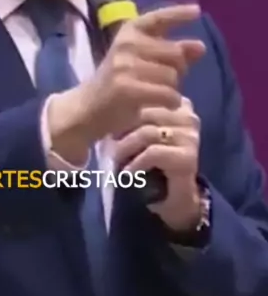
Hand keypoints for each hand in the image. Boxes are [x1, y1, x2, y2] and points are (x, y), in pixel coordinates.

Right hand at [48, 4, 205, 162]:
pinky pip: (168, 94)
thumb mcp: (141, 61)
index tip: (197, 11)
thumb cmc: (119, 82)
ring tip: (157, 94)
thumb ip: (170, 52)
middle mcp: (127, 44)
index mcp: (129, 32)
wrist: (88, 108)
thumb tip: (200, 47)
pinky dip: (171, 102)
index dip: (178, 14)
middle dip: (179, 70)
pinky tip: (162, 104)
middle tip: (164, 81)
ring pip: (173, 76)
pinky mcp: (128, 88)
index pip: (158, 18)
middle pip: (176, 54)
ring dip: (173, 89)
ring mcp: (125, 66)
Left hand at [114, 98, 202, 231]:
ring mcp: (190, 136)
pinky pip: (154, 153)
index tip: (109, 129)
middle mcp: (188, 116)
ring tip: (115, 160)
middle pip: (145, 113)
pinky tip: (128, 173)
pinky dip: (136, 163)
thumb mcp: (138, 132)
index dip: (123, 111)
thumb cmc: (150, 162)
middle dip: (122, 130)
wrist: (173, 197)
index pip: (145, 97)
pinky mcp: (188, 157)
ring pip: (147, 133)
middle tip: (107, 146)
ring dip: (125, 148)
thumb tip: (105, 104)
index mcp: (177, 104)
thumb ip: (131, 114)